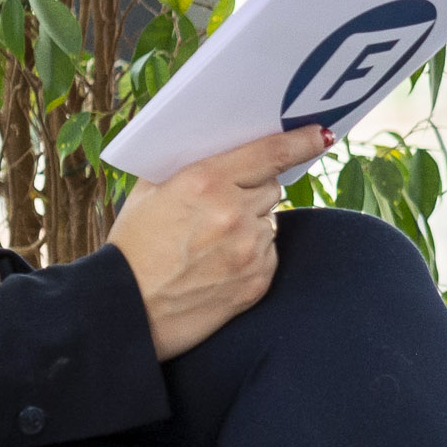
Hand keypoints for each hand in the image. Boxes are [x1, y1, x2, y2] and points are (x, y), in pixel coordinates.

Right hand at [100, 128, 328, 358]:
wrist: (126, 312)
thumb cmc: (132, 249)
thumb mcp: (148, 194)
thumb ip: (185, 166)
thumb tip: (222, 146)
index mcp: (205, 181)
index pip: (270, 153)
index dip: (300, 142)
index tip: (320, 135)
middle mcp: (233, 212)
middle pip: (272, 186)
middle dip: (252, 191)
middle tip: (221, 207)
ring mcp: (249, 249)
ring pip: (270, 221)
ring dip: (251, 224)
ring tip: (212, 243)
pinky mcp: (258, 280)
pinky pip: (269, 252)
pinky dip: (252, 254)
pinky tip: (219, 264)